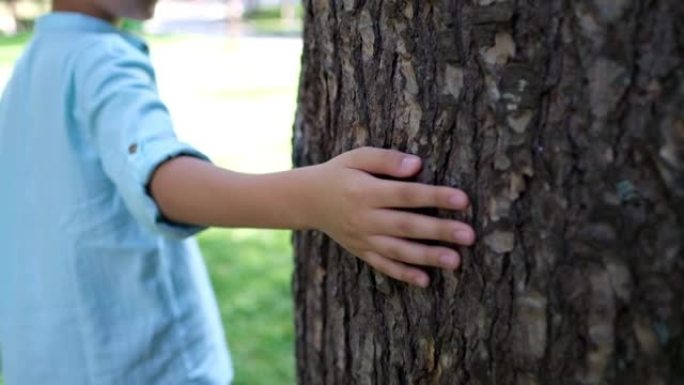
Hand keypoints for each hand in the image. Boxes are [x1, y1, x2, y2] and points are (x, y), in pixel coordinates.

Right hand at [306, 147, 475, 287]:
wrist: (307, 200)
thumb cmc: (340, 173)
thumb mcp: (357, 157)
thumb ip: (386, 159)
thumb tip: (417, 165)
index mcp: (366, 191)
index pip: (406, 194)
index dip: (434, 197)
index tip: (463, 200)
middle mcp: (365, 218)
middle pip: (407, 225)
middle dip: (439, 231)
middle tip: (469, 235)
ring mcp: (363, 238)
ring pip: (398, 250)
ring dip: (427, 256)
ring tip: (455, 261)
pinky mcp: (361, 251)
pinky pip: (383, 265)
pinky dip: (403, 274)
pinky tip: (425, 280)